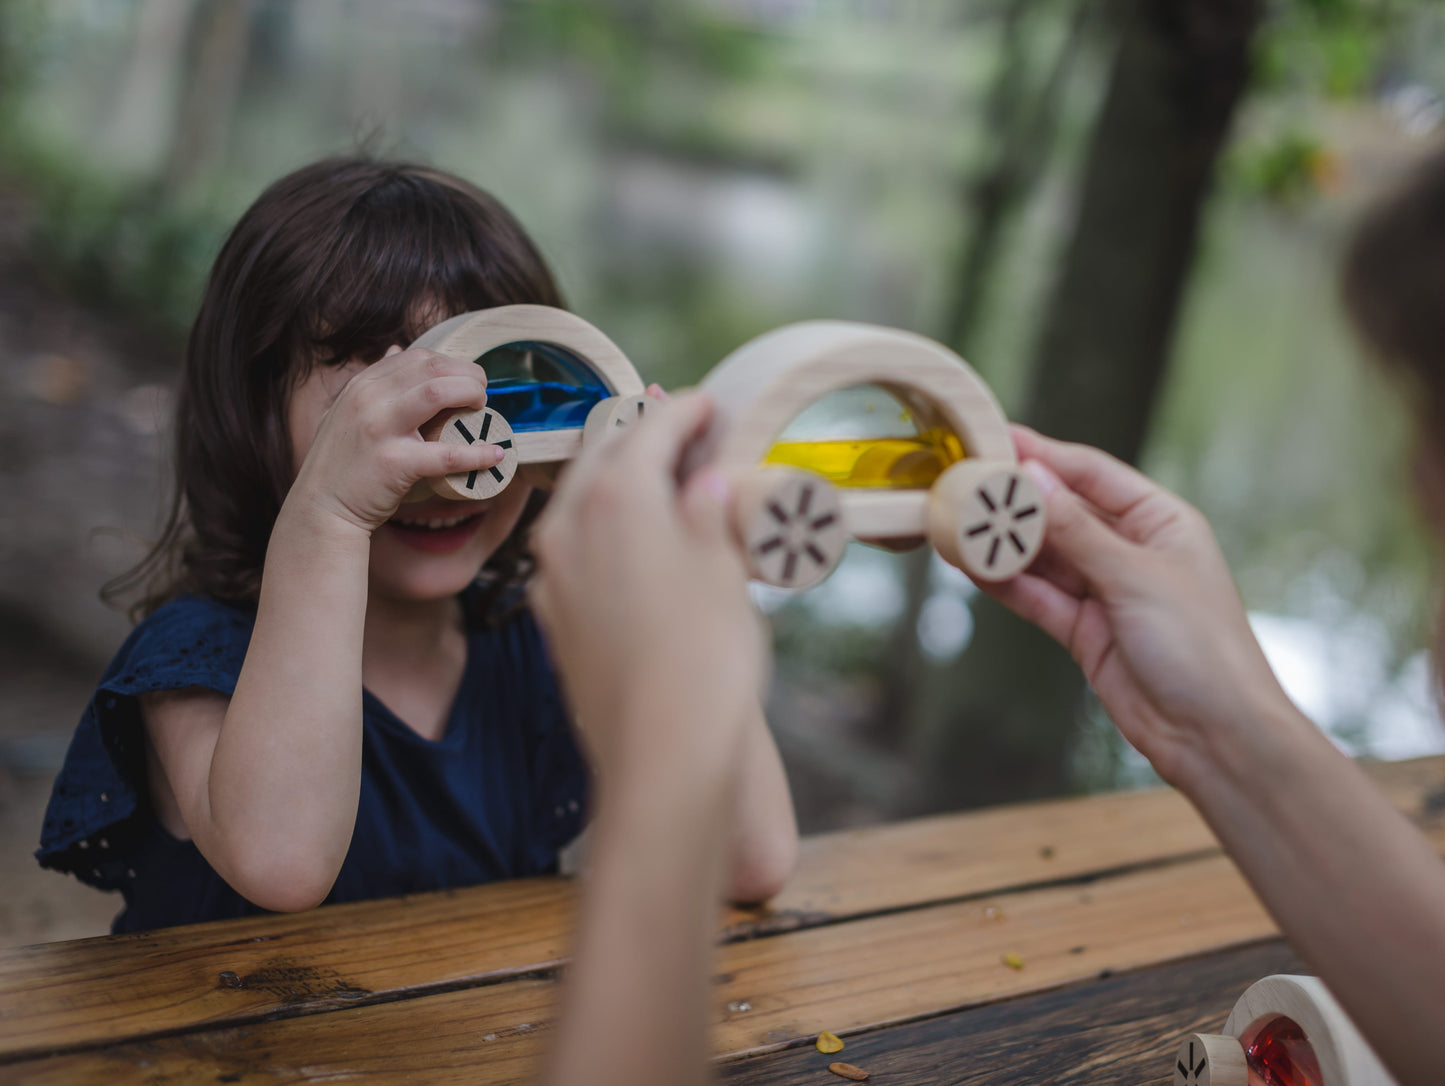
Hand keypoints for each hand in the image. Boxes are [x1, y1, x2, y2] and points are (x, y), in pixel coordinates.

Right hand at [287, 346, 505, 533]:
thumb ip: (374, 384)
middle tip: (482, 394)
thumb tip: (396, 349)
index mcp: (361, 384)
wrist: (321, 508)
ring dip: (471, 396)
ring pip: (437, 393)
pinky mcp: (394, 463)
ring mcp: (379, 429)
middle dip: (468, 375)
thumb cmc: (343, 462)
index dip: (450, 364)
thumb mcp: (348, 410)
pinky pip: (446, 453)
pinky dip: (476, 454)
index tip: (466, 380)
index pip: (416, 357)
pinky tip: (495, 455)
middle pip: (432, 368)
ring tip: (484, 410)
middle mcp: (367, 399)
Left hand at [530, 393, 765, 788]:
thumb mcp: (727, 568)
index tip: (709, 405)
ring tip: (665, 483)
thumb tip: (705, 485)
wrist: (660, 757)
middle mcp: (570, 523)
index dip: (688, 411)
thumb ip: (710, 512)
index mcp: (619, 494)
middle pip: (605, 453)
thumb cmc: (705, 659)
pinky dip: (606, 530)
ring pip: (582, 500)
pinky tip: (639, 545)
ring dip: (620, 481)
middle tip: (684, 430)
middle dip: (644, 435)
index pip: (653, 426)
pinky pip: (576, 547)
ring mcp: (553, 571)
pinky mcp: (553, 614)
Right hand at [981, 426, 1294, 785]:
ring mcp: (1105, 591)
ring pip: (1043, 557)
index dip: (1045, 456)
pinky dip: (1007, 583)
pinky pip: (1038, 596)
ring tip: (958, 524)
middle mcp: (1132, 550)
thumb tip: (1033, 479)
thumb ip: (1077, 530)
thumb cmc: (1202, 647)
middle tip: (966, 483)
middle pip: (1061, 512)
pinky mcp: (1085, 630)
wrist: (1214, 735)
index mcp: (1160, 521)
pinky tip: (974, 566)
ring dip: (1003, 543)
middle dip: (1015, 500)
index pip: (1092, 474)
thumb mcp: (1136, 576)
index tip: (998, 439)